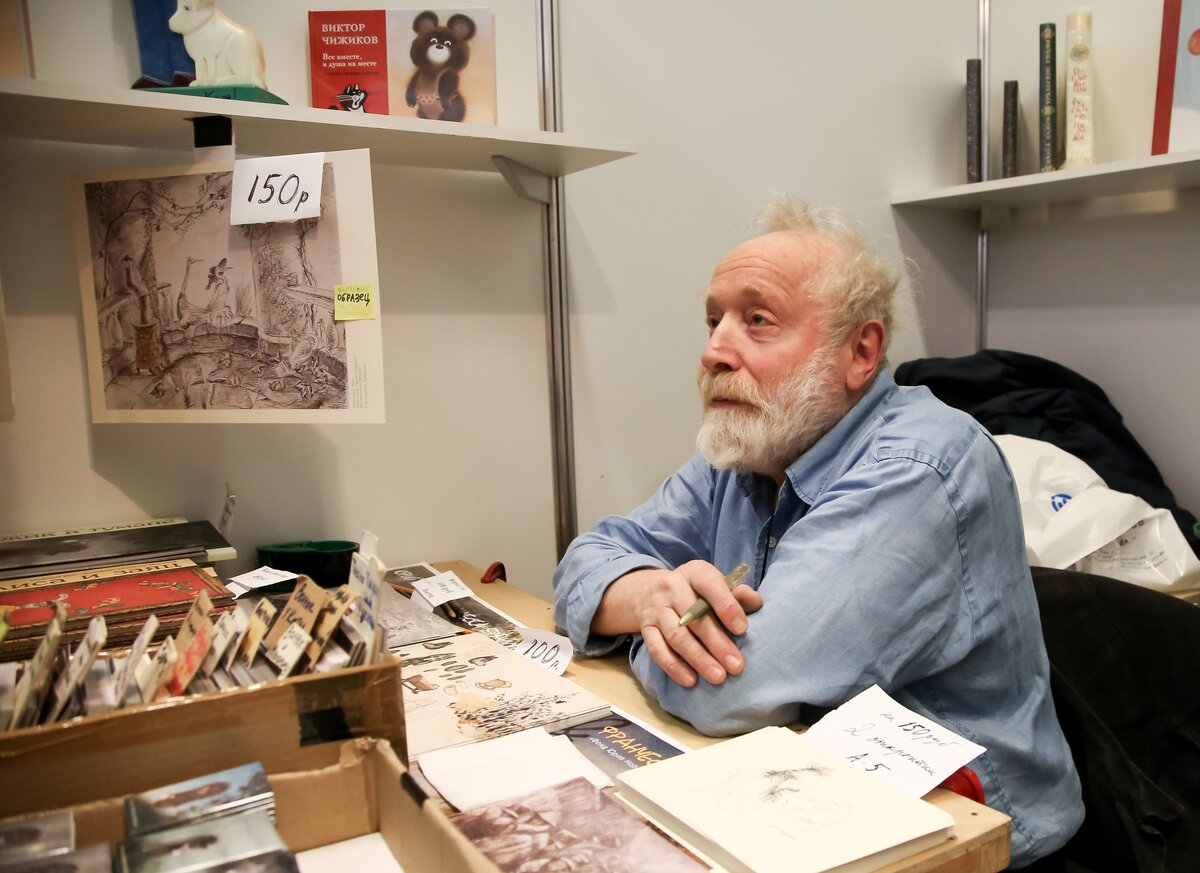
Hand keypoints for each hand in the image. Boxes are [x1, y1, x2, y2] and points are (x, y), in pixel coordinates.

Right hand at [594, 560, 762, 687]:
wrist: (652, 592)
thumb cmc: (697, 592)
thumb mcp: (716, 585)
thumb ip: (737, 594)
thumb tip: (754, 602)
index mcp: (694, 572)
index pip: (709, 584)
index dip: (726, 606)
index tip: (742, 629)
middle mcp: (671, 586)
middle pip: (694, 616)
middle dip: (717, 643)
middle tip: (736, 665)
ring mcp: (656, 608)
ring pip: (676, 635)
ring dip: (698, 658)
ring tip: (718, 677)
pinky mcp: (646, 628)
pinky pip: (657, 649)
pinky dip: (673, 666)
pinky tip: (691, 680)